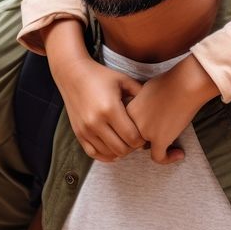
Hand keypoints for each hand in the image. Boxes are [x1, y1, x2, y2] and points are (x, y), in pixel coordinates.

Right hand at [44, 20, 144, 161]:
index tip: (145, 133)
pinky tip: (114, 149)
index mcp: (110, 109)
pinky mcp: (78, 133)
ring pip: (109, 154)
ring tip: (126, 142)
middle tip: (137, 140)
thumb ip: (141, 93)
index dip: (142, 139)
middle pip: (121, 149)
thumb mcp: (123, 80)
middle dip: (132, 147)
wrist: (72, 74)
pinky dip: (106, 155)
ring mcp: (85, 130)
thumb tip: (157, 106)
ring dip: (120, 151)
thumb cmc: (101, 76)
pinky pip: (94, 154)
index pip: (132, 137)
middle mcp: (96, 122)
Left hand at [127, 55, 218, 164]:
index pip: (125, 127)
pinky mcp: (159, 139)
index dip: (136, 129)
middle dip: (144, 139)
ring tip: (171, 146)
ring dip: (157, 147)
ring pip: (145, 148)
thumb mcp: (146, 90)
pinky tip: (179, 154)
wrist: (184, 84)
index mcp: (127, 109)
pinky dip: (168, 158)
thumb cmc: (169, 82)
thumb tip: (145, 112)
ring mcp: (145, 132)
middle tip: (159, 138)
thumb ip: (140, 103)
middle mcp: (132, 122)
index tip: (149, 130)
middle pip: (132, 139)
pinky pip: (159, 157)